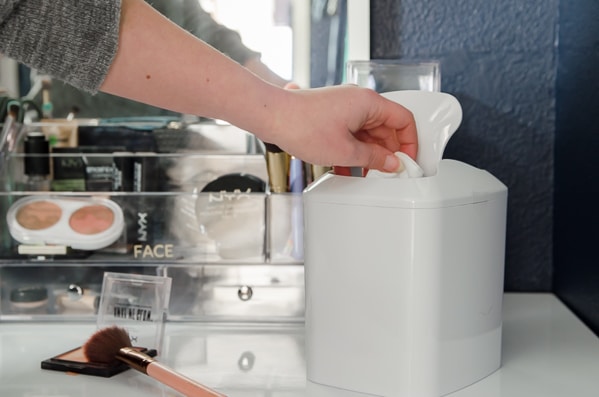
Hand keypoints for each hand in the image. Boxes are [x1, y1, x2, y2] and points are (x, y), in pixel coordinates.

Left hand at [268, 84, 417, 172]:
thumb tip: (391, 163)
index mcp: (369, 103)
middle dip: (388, 152)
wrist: (271, 116)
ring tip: (367, 175)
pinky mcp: (332, 114)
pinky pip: (352, 133)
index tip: (407, 162)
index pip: (404, 120)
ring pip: (368, 133)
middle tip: (387, 173)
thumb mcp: (345, 151)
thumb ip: (373, 158)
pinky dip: (354, 150)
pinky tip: (349, 169)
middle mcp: (359, 101)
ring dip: (369, 154)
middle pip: (386, 127)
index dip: (410, 143)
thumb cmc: (302, 126)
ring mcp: (344, 106)